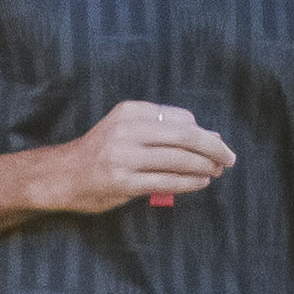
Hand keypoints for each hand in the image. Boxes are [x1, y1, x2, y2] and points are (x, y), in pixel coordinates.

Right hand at [41, 99, 233, 212]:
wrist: (63, 175)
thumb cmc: (102, 152)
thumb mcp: (128, 129)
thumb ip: (164, 130)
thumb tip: (211, 135)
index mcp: (131, 111)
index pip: (181, 118)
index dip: (205, 132)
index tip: (217, 144)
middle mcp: (128, 130)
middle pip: (186, 136)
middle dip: (214, 148)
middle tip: (230, 158)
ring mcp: (124, 157)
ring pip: (179, 160)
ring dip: (205, 167)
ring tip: (217, 171)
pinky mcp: (124, 182)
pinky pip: (167, 181)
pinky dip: (190, 182)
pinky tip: (202, 182)